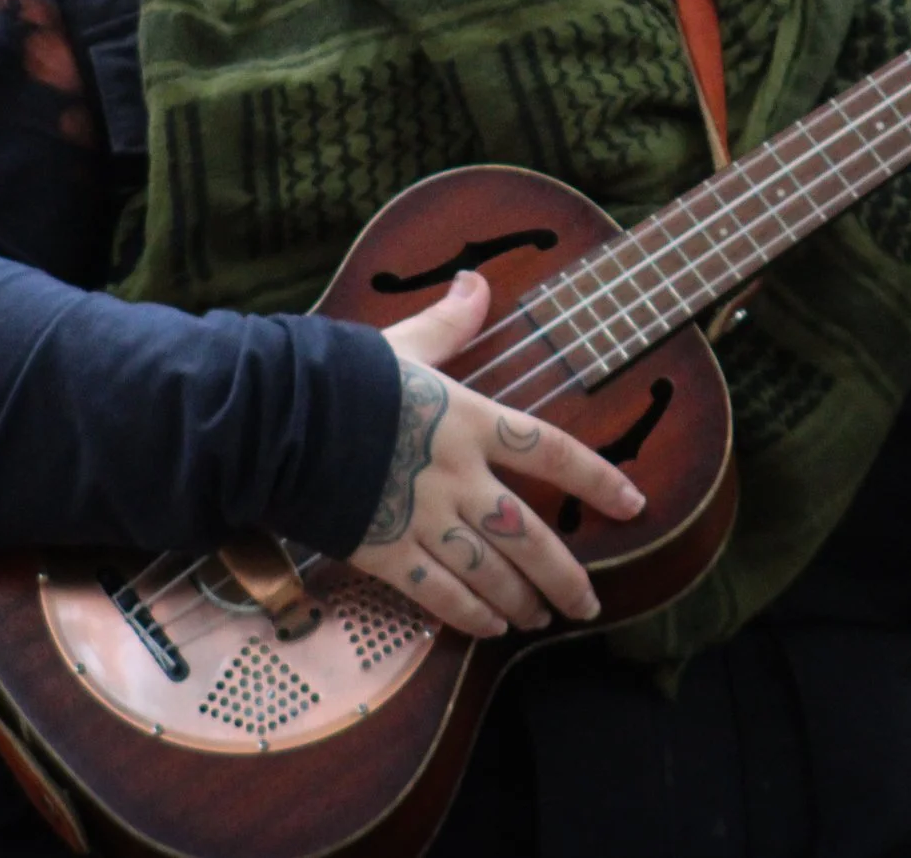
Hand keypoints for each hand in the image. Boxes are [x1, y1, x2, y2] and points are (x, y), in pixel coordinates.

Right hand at [347, 271, 644, 637]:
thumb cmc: (340, 375)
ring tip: (541, 617)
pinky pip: (439, 594)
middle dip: (565, 575)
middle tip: (588, 605)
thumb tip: (475, 283)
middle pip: (529, 535)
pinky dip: (469, 614)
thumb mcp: (403, 343)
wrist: (277, 418)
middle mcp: (458, 475)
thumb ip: (448, 324)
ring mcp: (424, 518)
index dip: (597, 480)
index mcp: (470, 419)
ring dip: (522, 599)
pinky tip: (490, 627)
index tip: (633, 504)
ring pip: (490, 572)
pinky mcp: (385, 551)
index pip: (553, 452)